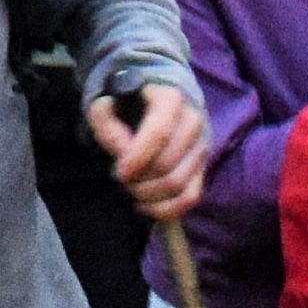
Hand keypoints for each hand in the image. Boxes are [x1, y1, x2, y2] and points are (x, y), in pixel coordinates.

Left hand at [92, 85, 207, 219]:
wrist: (150, 101)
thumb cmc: (125, 104)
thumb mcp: (105, 104)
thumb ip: (105, 121)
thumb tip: (123, 151)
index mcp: (171, 97)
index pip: (160, 132)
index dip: (138, 157)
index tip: (120, 171)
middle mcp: (193, 119)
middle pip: (168, 163)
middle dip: (139, 179)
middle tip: (121, 177)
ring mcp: (201, 144)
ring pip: (178, 184)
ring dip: (148, 194)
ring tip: (131, 187)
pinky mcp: (202, 166)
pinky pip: (190, 198)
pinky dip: (165, 209)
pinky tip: (144, 205)